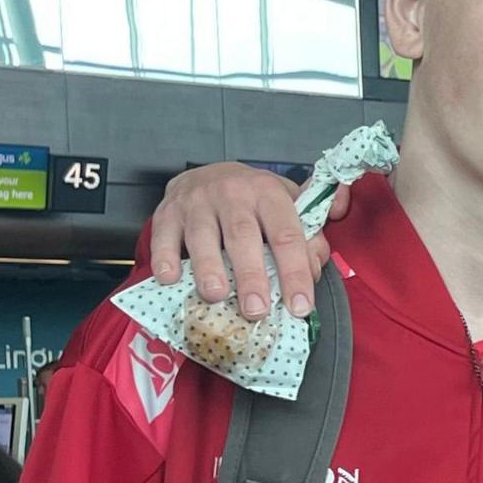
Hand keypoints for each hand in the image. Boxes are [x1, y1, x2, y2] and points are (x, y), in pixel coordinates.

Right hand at [149, 164, 348, 321]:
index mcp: (269, 194)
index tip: (300, 306)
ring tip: (216, 297)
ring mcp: (197, 202)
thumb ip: (312, 233)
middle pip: (243, 237)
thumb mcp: (290, 204)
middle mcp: (233, 194)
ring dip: (209, 269)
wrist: (207, 173)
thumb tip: (317, 265)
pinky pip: (164, 235)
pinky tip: (170, 278)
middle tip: (256, 310)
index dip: (295, 272)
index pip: (287, 236)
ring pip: (203, 236)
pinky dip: (165, 257)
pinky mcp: (168, 212)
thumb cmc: (255, 200)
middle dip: (250, 276)